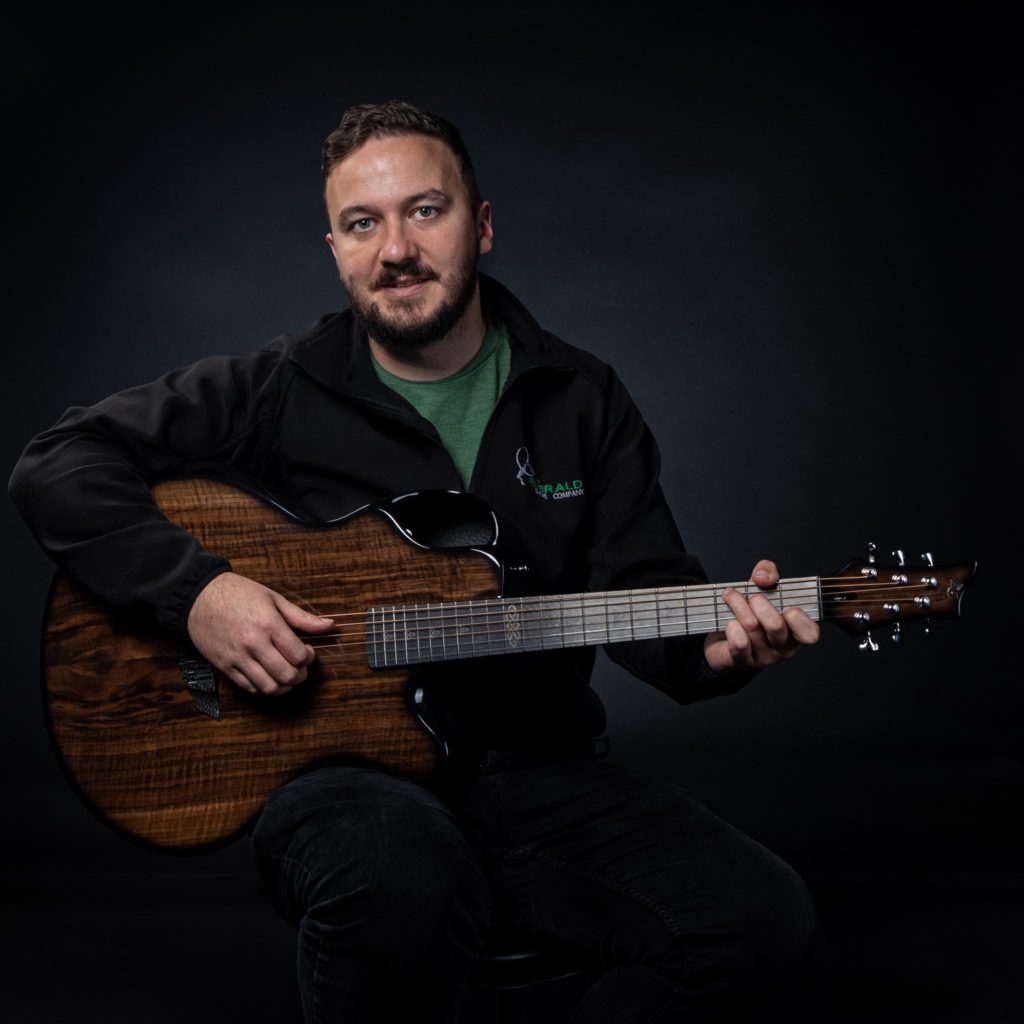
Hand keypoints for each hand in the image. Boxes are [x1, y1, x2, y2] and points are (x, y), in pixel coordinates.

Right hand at [187, 572, 334, 695]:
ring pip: (269, 687)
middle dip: (300, 675)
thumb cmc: (237, 594)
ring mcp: (237, 657)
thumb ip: (302, 617)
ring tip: (286, 675)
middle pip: (287, 675)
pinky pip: (250, 688)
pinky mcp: (224, 666)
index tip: (307, 652)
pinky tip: (268, 676)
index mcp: (268, 624)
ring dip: (284, 686)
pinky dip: (264, 687)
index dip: (309, 657)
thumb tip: (330, 625)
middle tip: (300, 667)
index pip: (299, 655)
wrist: (198, 596)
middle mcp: (253, 643)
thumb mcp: (273, 599)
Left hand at [702, 559, 819, 674]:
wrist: (722, 638)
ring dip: (738, 607)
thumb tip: (763, 577)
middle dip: (759, 603)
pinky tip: (730, 623)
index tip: (787, 607)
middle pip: (776, 626)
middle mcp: (783, 647)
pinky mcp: (743, 662)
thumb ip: (767, 573)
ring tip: (731, 597)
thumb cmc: (749, 613)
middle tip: (752, 597)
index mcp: (795, 630)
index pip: (810, 633)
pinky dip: (732, 628)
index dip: (800, 620)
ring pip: (752, 628)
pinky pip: (739, 644)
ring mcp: (763, 657)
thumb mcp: (761, 588)